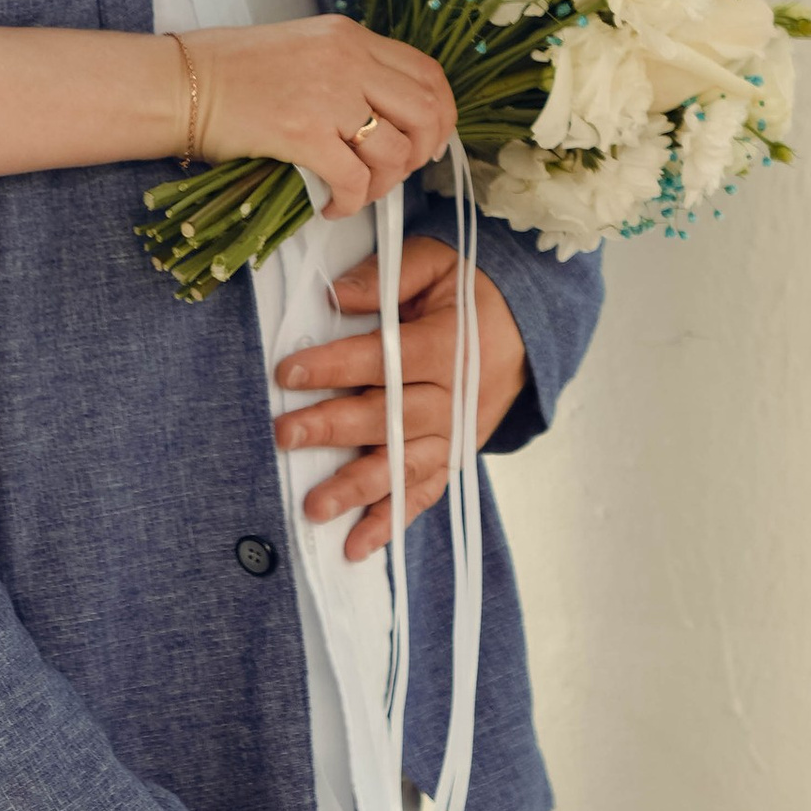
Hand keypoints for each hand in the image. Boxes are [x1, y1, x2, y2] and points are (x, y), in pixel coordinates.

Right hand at [180, 16, 455, 220]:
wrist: (179, 84)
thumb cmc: (228, 71)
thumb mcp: (301, 48)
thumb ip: (347, 70)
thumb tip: (383, 115)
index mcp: (349, 36)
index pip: (427, 73)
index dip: (441, 114)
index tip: (428, 140)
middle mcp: (348, 60)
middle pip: (426, 113)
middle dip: (423, 153)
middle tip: (397, 172)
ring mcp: (328, 95)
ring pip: (394, 152)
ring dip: (383, 184)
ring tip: (357, 192)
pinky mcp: (303, 134)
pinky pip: (355, 180)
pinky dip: (350, 203)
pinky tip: (330, 206)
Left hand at [274, 236, 527, 559]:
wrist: (525, 327)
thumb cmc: (467, 291)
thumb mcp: (435, 264)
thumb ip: (386, 279)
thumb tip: (336, 295)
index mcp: (448, 345)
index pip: (387, 358)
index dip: (337, 366)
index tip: (289, 371)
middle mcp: (454, 397)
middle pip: (392, 417)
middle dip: (335, 428)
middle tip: (285, 435)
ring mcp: (455, 435)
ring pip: (405, 467)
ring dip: (359, 490)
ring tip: (314, 508)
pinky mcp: (453, 458)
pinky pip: (423, 495)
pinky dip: (392, 522)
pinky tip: (356, 546)